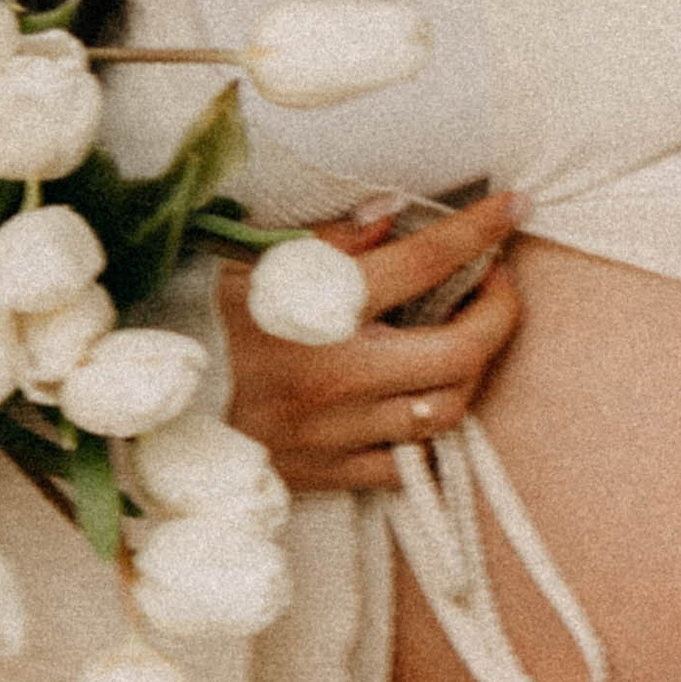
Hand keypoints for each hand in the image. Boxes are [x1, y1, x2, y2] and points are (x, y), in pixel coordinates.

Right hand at [216, 190, 523, 495]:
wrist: (168, 413)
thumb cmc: (216, 323)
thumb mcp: (258, 262)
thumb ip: (331, 238)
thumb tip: (394, 212)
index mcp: (319, 310)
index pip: (422, 261)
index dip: (477, 229)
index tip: (512, 207)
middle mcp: (336, 376)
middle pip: (460, 351)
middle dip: (498, 313)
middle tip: (493, 285)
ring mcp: (336, 433)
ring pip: (445, 410)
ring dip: (470, 370)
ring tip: (464, 338)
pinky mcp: (329, 475)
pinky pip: (407, 463)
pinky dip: (428, 433)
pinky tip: (424, 399)